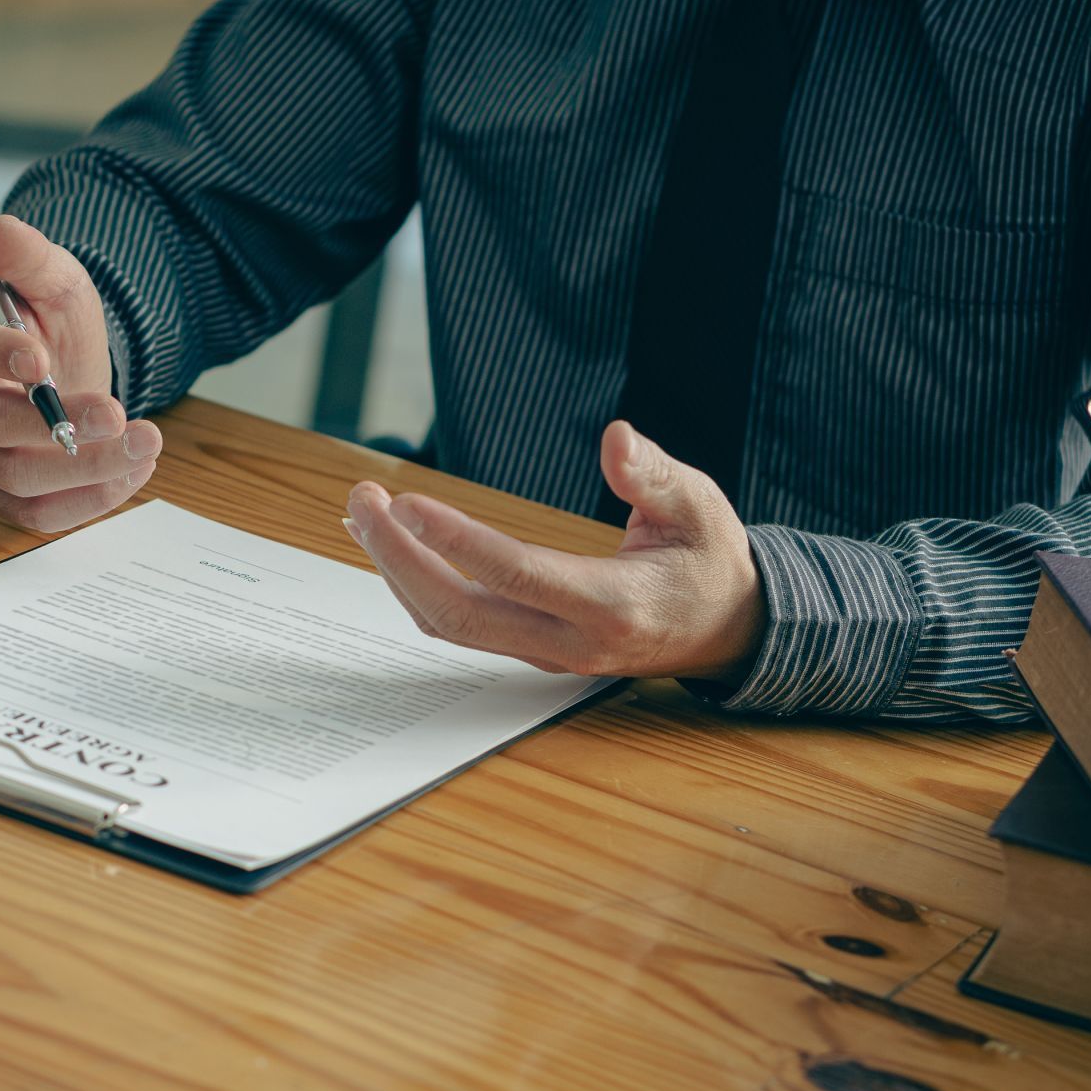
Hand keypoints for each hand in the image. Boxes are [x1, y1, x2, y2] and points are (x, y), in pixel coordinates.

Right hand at [0, 214, 162, 530]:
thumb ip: (29, 257)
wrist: (71, 368)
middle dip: (57, 424)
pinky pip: (37, 514)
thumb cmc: (52, 324)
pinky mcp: (5, 495)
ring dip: (87, 467)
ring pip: (18, 477)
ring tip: (145, 444)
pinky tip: (133, 474)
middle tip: (116, 414)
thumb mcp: (54, 280)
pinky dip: (87, 502)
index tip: (40, 359)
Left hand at [342, 421, 764, 682]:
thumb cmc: (708, 559)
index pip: (518, 575)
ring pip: (450, 625)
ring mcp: (545, 653)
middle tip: (364, 498)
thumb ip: (654, 475)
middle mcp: (571, 640)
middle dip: (400, 557)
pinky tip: (392, 544)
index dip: (457, 542)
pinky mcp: (529, 649)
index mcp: (614, 605)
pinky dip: (415, 585)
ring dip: (397, 571)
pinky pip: (458, 625)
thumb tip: (615, 437)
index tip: (408, 503)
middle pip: (461, 612)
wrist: (726, 629)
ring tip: (364, 513)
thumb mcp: (700, 507)